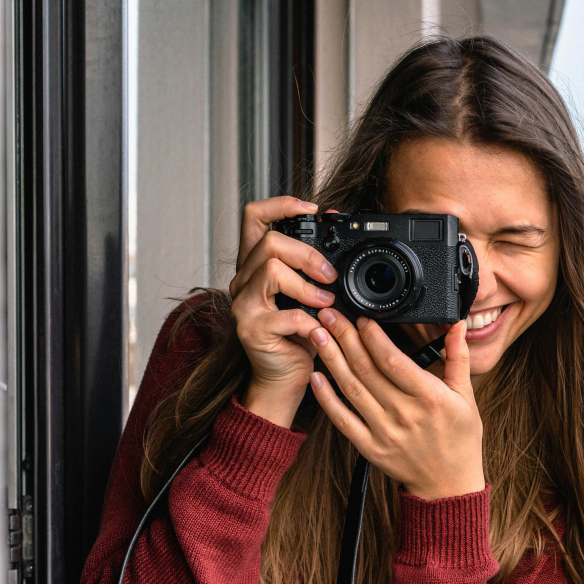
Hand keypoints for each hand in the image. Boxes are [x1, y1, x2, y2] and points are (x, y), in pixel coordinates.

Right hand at [228, 197, 338, 426]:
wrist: (284, 378)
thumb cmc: (299, 336)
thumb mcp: (310, 296)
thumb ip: (317, 268)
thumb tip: (340, 228)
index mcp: (255, 265)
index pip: (254, 217)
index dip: (281, 204)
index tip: (312, 208)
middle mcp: (243, 281)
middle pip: (269, 243)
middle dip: (307, 254)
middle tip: (330, 276)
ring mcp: (243, 305)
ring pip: (271, 271)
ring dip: (307, 287)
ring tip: (326, 305)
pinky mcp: (251, 330)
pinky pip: (284, 315)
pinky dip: (309, 322)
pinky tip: (319, 330)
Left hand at [306, 311, 484, 499]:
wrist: (449, 485)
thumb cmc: (460, 439)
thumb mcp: (466, 397)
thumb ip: (458, 358)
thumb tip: (457, 325)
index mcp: (430, 398)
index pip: (394, 361)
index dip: (374, 337)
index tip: (362, 318)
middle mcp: (405, 414)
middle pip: (367, 369)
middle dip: (345, 338)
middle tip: (330, 315)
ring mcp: (384, 433)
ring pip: (352, 389)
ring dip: (332, 360)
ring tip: (318, 335)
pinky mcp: (370, 448)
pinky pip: (343, 420)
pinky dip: (327, 399)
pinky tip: (317, 378)